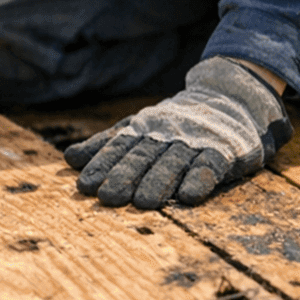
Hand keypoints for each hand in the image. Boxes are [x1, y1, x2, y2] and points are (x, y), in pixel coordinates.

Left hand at [64, 57, 291, 208]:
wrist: (230, 97)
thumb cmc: (176, 122)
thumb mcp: (140, 128)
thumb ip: (107, 144)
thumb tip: (70, 158)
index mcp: (145, 128)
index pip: (121, 147)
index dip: (104, 165)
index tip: (86, 186)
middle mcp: (168, 133)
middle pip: (144, 156)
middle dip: (126, 176)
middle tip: (109, 198)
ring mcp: (196, 141)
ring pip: (174, 162)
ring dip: (159, 182)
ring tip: (144, 203)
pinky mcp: (224, 150)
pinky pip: (211, 165)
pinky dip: (200, 179)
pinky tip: (190, 196)